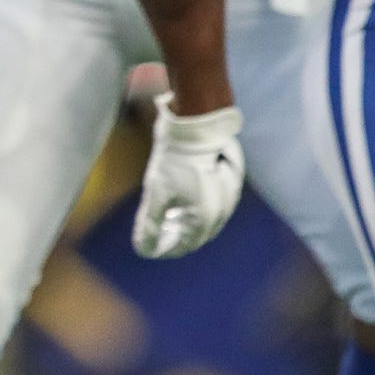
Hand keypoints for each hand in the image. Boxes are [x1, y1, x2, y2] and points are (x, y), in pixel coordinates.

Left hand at [132, 92, 244, 257]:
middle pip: (197, 235)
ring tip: (169, 216)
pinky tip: (185, 198)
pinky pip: (216, 203)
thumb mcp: (155, 193)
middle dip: (176, 236)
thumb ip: (150, 224)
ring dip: (188, 223)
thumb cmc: (174, 160)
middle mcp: (222, 213)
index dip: (164, 248)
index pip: (182, 246)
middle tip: (157, 232)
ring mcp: (229, 197)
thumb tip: (143, 249)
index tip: (149, 245)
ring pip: (208, 220)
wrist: (196, 125)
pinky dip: (199, 207)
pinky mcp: (231, 182)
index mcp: (205, 219)